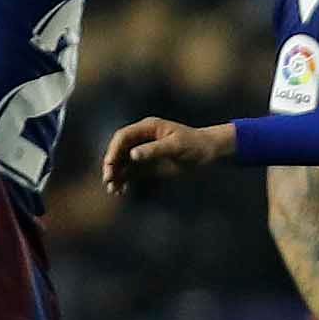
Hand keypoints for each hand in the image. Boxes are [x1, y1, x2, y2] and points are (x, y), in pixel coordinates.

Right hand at [102, 116, 232, 192]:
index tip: (110, 165)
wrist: (210, 153)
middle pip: (119, 150)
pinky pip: (131, 173)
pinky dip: (124, 181)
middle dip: (112, 164)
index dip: (114, 150)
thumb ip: (154, 150)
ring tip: (112, 189)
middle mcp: (142, 138)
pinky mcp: (148, 165)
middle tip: (108, 179)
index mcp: (148, 128)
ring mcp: (144, 152)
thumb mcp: (176, 146)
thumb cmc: (195, 145)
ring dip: (116, 175)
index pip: (123, 137)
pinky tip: (121, 191)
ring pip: (122, 163)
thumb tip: (133, 155)